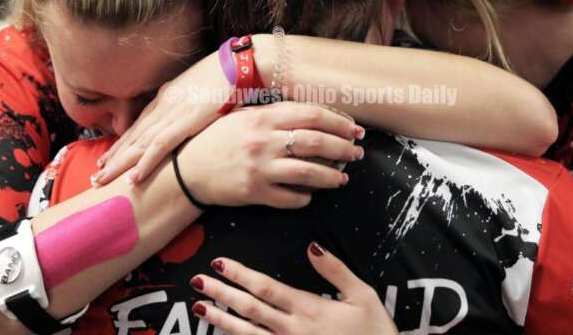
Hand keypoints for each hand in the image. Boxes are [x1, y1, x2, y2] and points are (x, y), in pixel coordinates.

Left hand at [94, 52, 235, 184]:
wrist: (240, 63)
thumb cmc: (228, 74)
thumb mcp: (204, 89)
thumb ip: (192, 102)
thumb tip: (193, 113)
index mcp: (168, 97)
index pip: (139, 125)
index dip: (122, 143)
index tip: (108, 158)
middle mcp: (164, 105)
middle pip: (133, 136)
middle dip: (113, 157)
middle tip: (95, 176)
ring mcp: (173, 113)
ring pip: (139, 144)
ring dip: (120, 164)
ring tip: (102, 180)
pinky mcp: (186, 121)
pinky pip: (160, 146)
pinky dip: (145, 163)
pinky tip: (134, 178)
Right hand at [178, 102, 363, 208]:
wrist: (187, 171)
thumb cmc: (217, 140)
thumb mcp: (243, 117)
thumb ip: (275, 114)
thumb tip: (315, 117)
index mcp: (264, 117)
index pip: (313, 115)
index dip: (339, 122)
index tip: (354, 129)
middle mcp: (264, 141)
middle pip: (318, 143)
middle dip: (344, 149)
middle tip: (357, 153)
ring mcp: (261, 168)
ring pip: (310, 173)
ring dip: (333, 176)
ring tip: (343, 177)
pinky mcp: (255, 193)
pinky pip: (292, 198)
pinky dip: (306, 197)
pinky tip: (311, 194)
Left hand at [189, 243, 397, 334]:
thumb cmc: (375, 332)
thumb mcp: (364, 295)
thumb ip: (335, 271)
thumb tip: (311, 247)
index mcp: (309, 308)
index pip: (266, 288)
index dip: (240, 275)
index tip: (219, 264)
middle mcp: (292, 329)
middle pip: (249, 309)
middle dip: (221, 294)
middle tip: (197, 282)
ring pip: (247, 334)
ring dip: (221, 320)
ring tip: (199, 309)